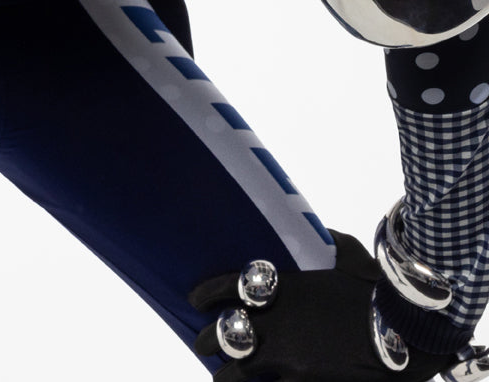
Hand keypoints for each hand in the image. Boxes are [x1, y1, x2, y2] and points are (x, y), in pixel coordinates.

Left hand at [191, 231, 457, 381]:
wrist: (405, 329)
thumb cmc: (378, 286)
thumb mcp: (348, 254)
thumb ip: (325, 242)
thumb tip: (321, 231)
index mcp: (281, 286)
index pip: (225, 286)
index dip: (205, 294)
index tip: (192, 299)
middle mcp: (275, 321)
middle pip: (222, 332)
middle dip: (207, 340)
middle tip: (201, 343)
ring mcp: (286, 357)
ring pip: (236, 373)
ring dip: (224, 377)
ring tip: (220, 379)